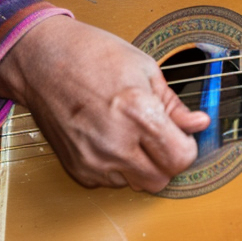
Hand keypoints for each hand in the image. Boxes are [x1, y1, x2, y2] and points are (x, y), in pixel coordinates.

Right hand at [0, 15, 208, 192]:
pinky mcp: (77, 169)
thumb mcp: (145, 69)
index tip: (183, 135)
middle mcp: (115, 144)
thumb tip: (199, 123)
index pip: (181, 158)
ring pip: (137, 185)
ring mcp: (93, 161)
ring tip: (132, 134)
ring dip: (142, 166)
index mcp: (138, 114)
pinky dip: (118, 168)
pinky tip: (111, 139)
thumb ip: (174, 105)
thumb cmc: (92, 55)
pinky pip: (111, 182)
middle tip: (160, 135)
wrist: (42, 61)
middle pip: (161, 180)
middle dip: (167, 160)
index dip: (187, 146)